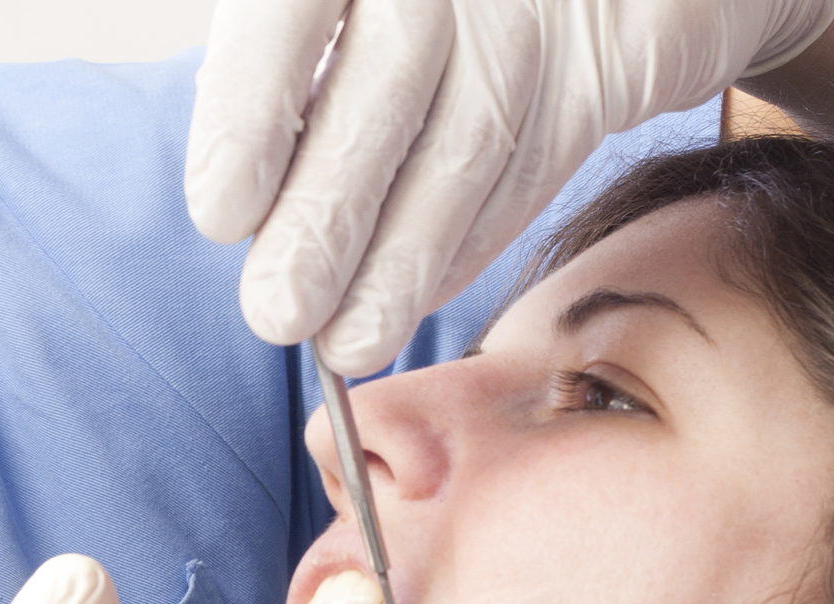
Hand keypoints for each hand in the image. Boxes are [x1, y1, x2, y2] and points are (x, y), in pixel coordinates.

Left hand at [184, 0, 833, 373]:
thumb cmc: (379, 14)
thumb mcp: (315, 20)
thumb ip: (274, 80)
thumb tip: (240, 214)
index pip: (289, 9)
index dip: (251, 113)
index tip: (221, 215)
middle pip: (389, 81)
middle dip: (328, 216)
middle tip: (278, 311)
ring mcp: (538, 5)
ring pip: (472, 140)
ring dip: (400, 260)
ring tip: (346, 340)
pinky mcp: (612, 56)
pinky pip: (538, 162)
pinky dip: (467, 246)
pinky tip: (412, 297)